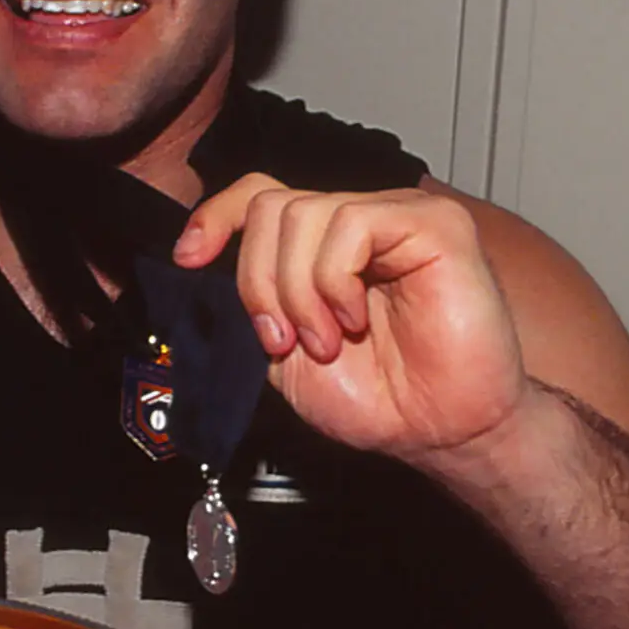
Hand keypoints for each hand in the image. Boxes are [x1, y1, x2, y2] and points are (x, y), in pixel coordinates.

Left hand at [174, 179, 529, 463]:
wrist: (439, 433)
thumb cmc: (380, 399)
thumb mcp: (283, 353)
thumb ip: (254, 302)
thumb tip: (203, 263)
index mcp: (323, 248)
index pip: (260, 196)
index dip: (216, 218)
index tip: (188, 259)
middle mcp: (359, 222)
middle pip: (271, 207)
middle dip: (259, 281)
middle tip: (285, 339)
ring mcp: (398, 217)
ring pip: (303, 213)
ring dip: (298, 291)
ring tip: (327, 341)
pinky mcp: (435, 224)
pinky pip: (352, 222)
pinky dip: (335, 280)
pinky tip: (354, 319)